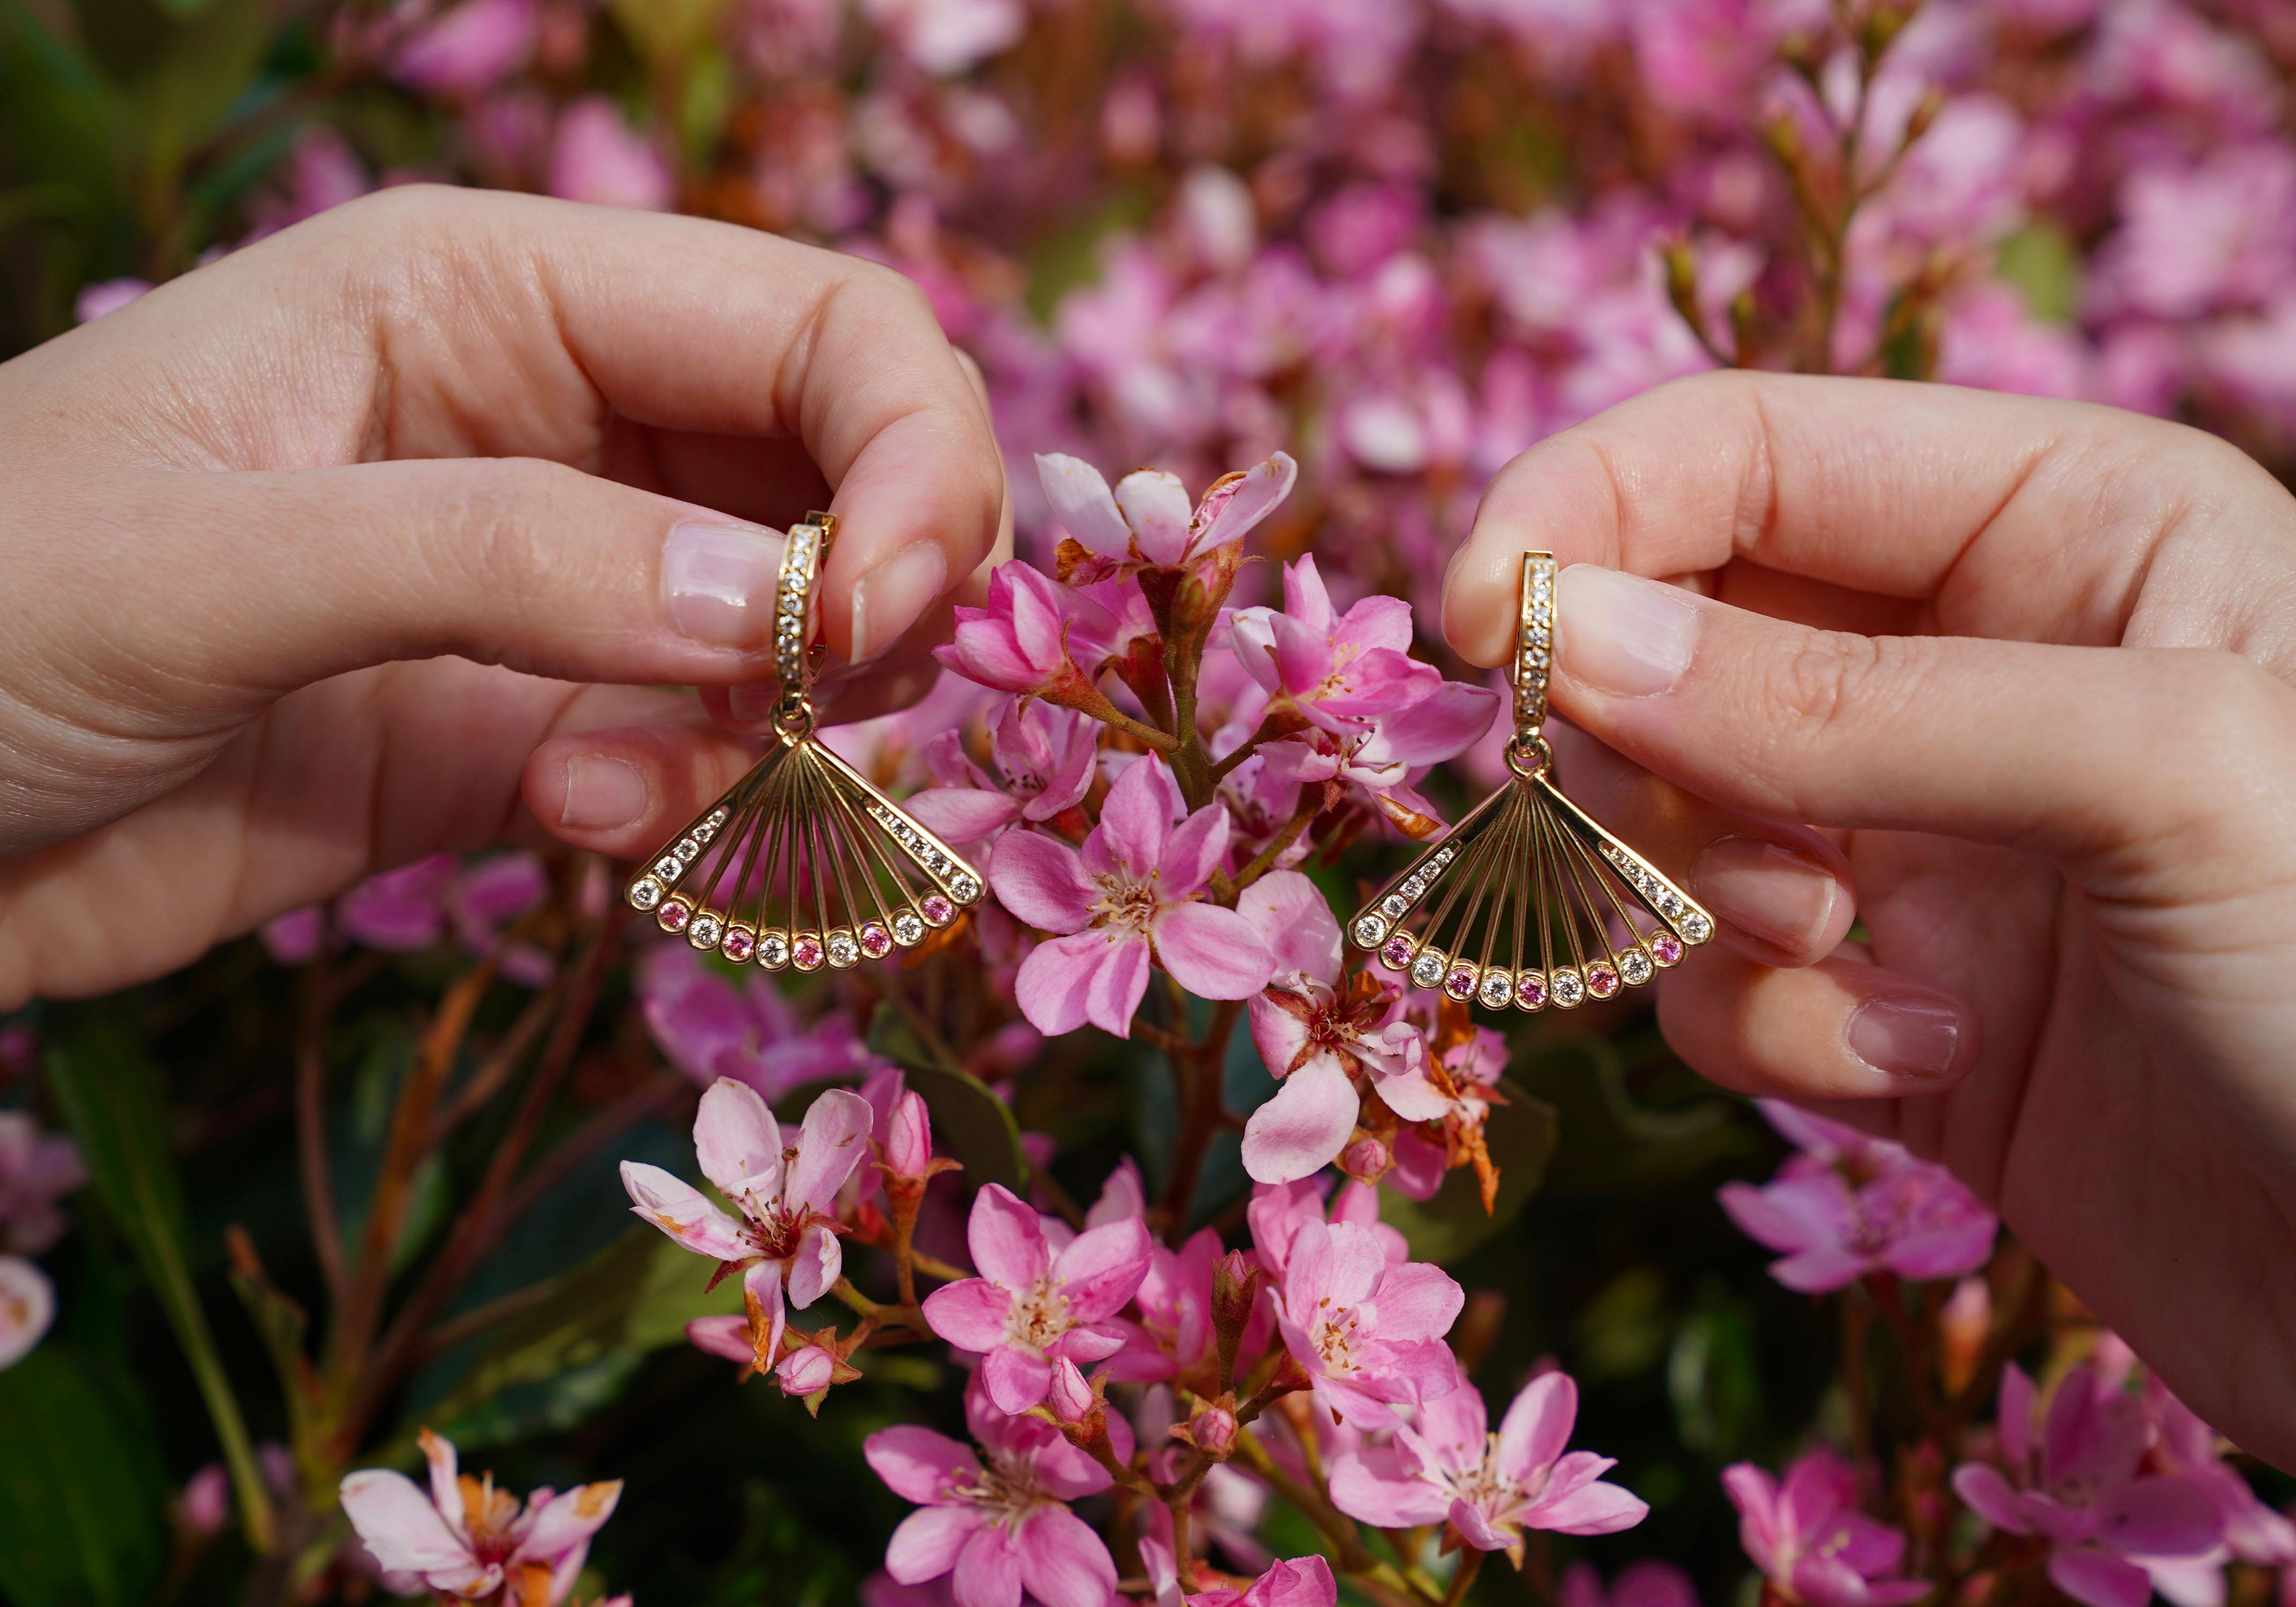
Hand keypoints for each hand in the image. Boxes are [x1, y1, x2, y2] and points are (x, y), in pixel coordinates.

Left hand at [0, 187, 1007, 1006]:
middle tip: (822, 694)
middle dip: (874, 584)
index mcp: (491, 296)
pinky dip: (690, 803)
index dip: (906, 452)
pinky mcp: (534, 731)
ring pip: (792, 623)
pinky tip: (575, 830)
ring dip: (772, 718)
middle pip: (843, 466)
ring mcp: (555, 585)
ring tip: (621, 789)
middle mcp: (555, 420)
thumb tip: (767, 608)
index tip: (875, 610)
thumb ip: (501, 562)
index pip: (814, 324)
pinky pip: (704, 754)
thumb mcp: (212, 558)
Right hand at [1443, 371, 2295, 1468]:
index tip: (1482, 624)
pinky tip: (1927, 1063)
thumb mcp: (2149, 776)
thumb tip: (1563, 642)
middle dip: (1639, 738)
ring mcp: (1923, 842)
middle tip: (1674, 823)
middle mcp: (1973, 664)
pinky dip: (1776, 1026)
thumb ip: (1839, 704)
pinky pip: (1718, 981)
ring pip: (1667, 818)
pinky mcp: (1889, 1008)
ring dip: (1708, 897)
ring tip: (1853, 956)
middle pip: (1670, 635)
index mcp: (2058, 523)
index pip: (1740, 450)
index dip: (1584, 507)